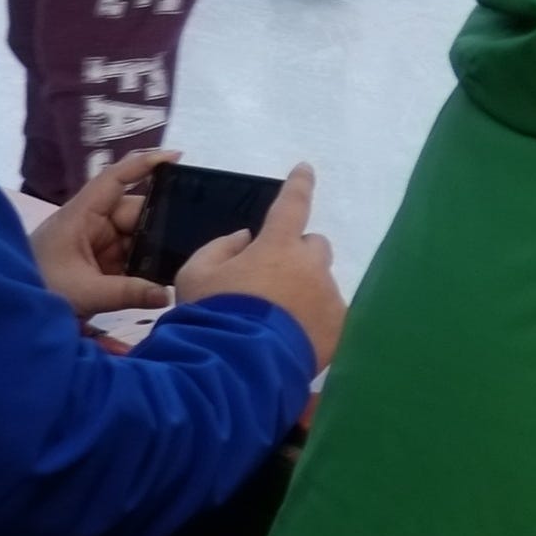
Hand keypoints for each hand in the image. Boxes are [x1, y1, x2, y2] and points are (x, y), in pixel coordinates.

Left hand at [31, 149, 176, 322]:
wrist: (9, 314)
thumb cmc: (39, 290)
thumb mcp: (84, 292)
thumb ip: (129, 293)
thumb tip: (168, 294)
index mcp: (80, 217)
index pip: (114, 180)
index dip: (143, 165)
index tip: (176, 157)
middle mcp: (90, 225)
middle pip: (134, 213)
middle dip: (160, 224)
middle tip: (193, 239)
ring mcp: (95, 245)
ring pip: (136, 238)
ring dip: (154, 249)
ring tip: (184, 260)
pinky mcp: (97, 265)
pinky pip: (129, 257)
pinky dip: (145, 265)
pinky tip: (166, 276)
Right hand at [175, 164, 345, 374]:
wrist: (234, 366)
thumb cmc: (210, 314)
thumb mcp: (195, 274)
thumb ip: (220, 248)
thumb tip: (245, 239)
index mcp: (277, 245)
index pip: (292, 204)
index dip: (298, 184)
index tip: (305, 169)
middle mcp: (310, 265)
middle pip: (314, 246)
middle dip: (297, 255)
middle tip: (271, 279)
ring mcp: (329, 296)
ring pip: (321, 283)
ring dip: (304, 291)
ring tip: (274, 320)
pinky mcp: (339, 327)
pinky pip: (331, 314)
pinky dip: (314, 320)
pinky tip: (291, 338)